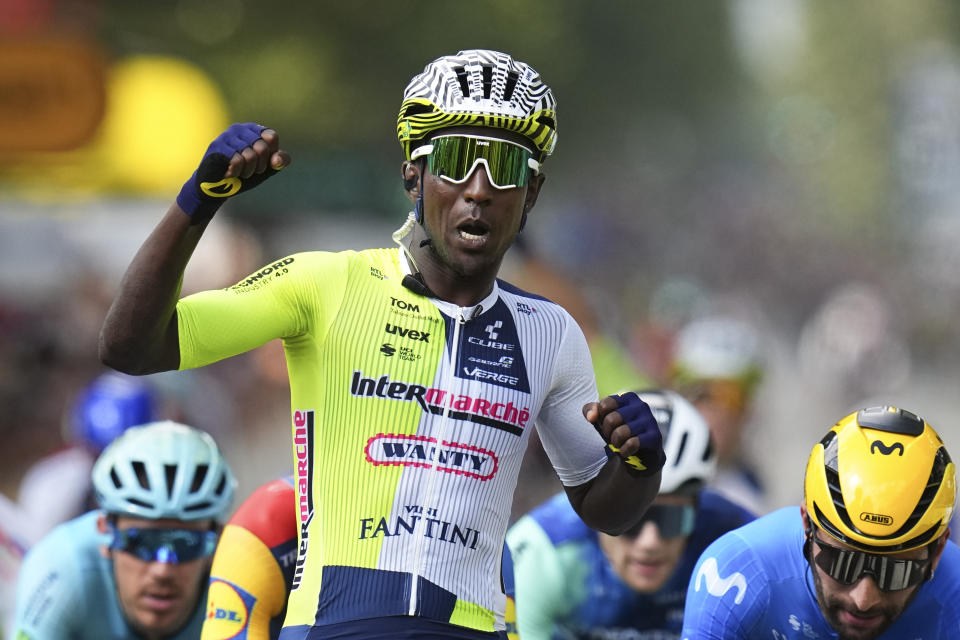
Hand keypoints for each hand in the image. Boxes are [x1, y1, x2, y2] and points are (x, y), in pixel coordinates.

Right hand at [176, 123, 290, 220]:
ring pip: (250, 156)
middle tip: (247, 170)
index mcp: (253, 130)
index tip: (261, 162)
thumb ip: (280, 161)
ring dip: (246, 171)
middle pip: (262, 147)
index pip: (271, 136)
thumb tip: (276, 159)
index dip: (269, 155)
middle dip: (258, 166)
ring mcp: (226, 136)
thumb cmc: (243, 175)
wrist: (217, 188)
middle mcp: (239, 128)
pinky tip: (228, 173)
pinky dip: (235, 172)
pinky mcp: (216, 147)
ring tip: (236, 171)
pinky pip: (237, 161)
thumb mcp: (267, 169)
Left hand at [583, 392, 665, 474]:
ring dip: (615, 442)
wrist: (641, 453)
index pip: (605, 405)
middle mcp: (641, 406)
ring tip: (618, 444)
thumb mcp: (602, 418)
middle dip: (607, 432)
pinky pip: (632, 443)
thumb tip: (591, 416)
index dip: (600, 418)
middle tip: (611, 437)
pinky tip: (625, 452)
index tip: (604, 423)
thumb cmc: (619, 430)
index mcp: (628, 398)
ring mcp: (649, 420)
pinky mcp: (655, 436)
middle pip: (611, 419)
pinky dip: (624, 451)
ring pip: (621, 432)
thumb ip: (590, 410)